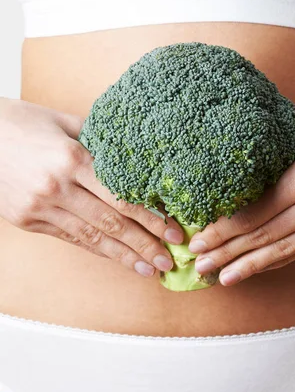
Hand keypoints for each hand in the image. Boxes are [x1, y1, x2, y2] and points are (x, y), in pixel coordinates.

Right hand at [0, 97, 183, 276]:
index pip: (121, 198)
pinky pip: (69, 238)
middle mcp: (57, 187)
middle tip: (169, 261)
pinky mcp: (28, 221)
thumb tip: (134, 158)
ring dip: (123, 257)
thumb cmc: (24, 122)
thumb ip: (99, 141)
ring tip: (148, 270)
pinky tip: (116, 258)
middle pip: (110, 224)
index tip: (173, 233)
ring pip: (90, 238)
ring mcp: (40, 207)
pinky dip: (96, 250)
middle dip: (144, 245)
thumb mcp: (65, 122)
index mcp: (71, 158)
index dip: (151, 219)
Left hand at [188, 106, 294, 285]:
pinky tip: (258, 268)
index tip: (198, 239)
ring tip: (221, 278)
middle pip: (263, 236)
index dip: (224, 230)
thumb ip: (283, 164)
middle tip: (197, 266)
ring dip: (248, 267)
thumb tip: (250, 181)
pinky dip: (278, 261)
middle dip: (226, 253)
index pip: (255, 212)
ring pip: (283, 251)